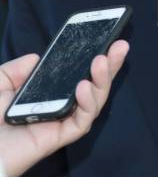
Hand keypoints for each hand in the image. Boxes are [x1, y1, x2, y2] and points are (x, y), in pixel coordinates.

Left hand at [0, 40, 128, 176]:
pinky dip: (87, 104)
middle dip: (110, 65)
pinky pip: (81, 123)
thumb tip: (39, 58)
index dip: (91, 55)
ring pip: (94, 103)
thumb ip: (17, 69)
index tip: (105, 37)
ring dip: (102, 81)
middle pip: (93, 85)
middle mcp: (58, 106)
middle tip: (121, 45)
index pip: (76, 72)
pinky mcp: (57, 138)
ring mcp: (60, 122)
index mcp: (47, 92)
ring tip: (101, 61)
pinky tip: (84, 86)